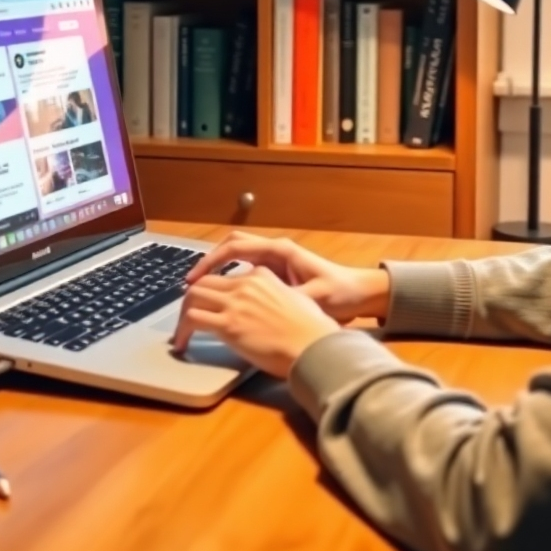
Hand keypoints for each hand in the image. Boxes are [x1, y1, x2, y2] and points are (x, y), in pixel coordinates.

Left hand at [173, 266, 340, 378]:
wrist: (313, 346)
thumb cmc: (312, 330)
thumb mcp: (296, 300)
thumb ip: (278, 296)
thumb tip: (271, 307)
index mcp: (262, 275)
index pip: (225, 277)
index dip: (211, 291)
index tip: (207, 303)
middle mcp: (245, 284)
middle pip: (204, 283)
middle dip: (191, 300)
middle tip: (187, 317)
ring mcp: (235, 303)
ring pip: (192, 297)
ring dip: (182, 315)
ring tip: (181, 333)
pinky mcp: (228, 324)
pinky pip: (192, 319)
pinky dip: (182, 331)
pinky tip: (182, 344)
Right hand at [186, 231, 391, 322]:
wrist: (360, 293)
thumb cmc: (340, 293)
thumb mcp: (316, 297)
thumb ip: (291, 298)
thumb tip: (266, 304)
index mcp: (281, 251)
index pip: (235, 248)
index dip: (211, 261)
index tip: (194, 279)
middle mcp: (275, 251)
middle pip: (232, 246)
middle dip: (209, 262)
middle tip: (191, 284)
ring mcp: (275, 260)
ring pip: (237, 256)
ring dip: (218, 269)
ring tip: (200, 291)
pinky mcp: (277, 272)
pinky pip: (246, 269)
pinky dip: (230, 277)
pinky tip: (224, 296)